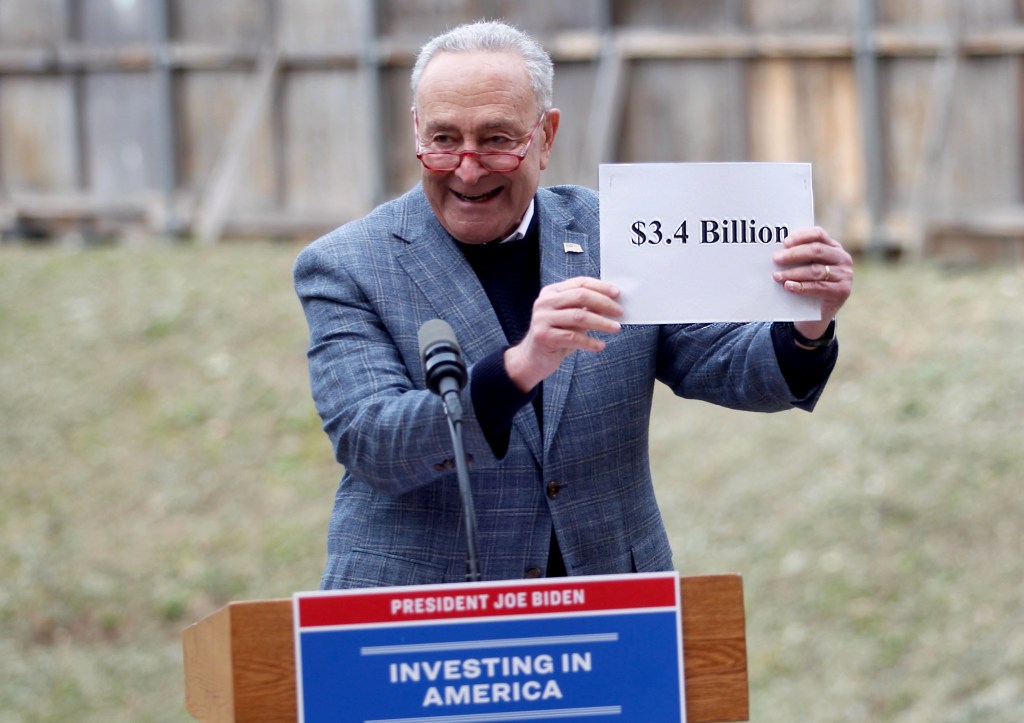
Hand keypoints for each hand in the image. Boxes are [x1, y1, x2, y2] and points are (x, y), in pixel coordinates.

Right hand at [504, 277, 622, 391]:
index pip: (579, 283)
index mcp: (551, 292)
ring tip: (615, 328)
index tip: (617, 294)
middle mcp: (545, 302)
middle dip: (604, 303)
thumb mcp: (570, 318)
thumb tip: (612, 303)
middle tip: (619, 312)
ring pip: (579, 316)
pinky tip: (600, 346)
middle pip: (580, 296)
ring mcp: (542, 319)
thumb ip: (585, 307)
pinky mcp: (543, 336)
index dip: (600, 287)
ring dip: (601, 322)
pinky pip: (573, 338)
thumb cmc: (556, 336)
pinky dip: (590, 342)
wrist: (533, 358)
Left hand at [772, 226, 853, 340]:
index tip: (785, 242)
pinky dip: (801, 287)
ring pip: (816, 270)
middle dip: (793, 254)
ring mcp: (845, 274)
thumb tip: (777, 252)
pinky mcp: (842, 291)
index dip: (801, 236)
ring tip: (776, 276)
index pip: (818, 234)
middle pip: (816, 250)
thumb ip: (799, 258)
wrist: (819, 312)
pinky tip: (788, 286)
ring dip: (793, 273)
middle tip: (776, 259)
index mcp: (833, 246)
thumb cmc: (809, 284)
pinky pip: (818, 287)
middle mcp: (842, 258)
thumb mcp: (806, 267)